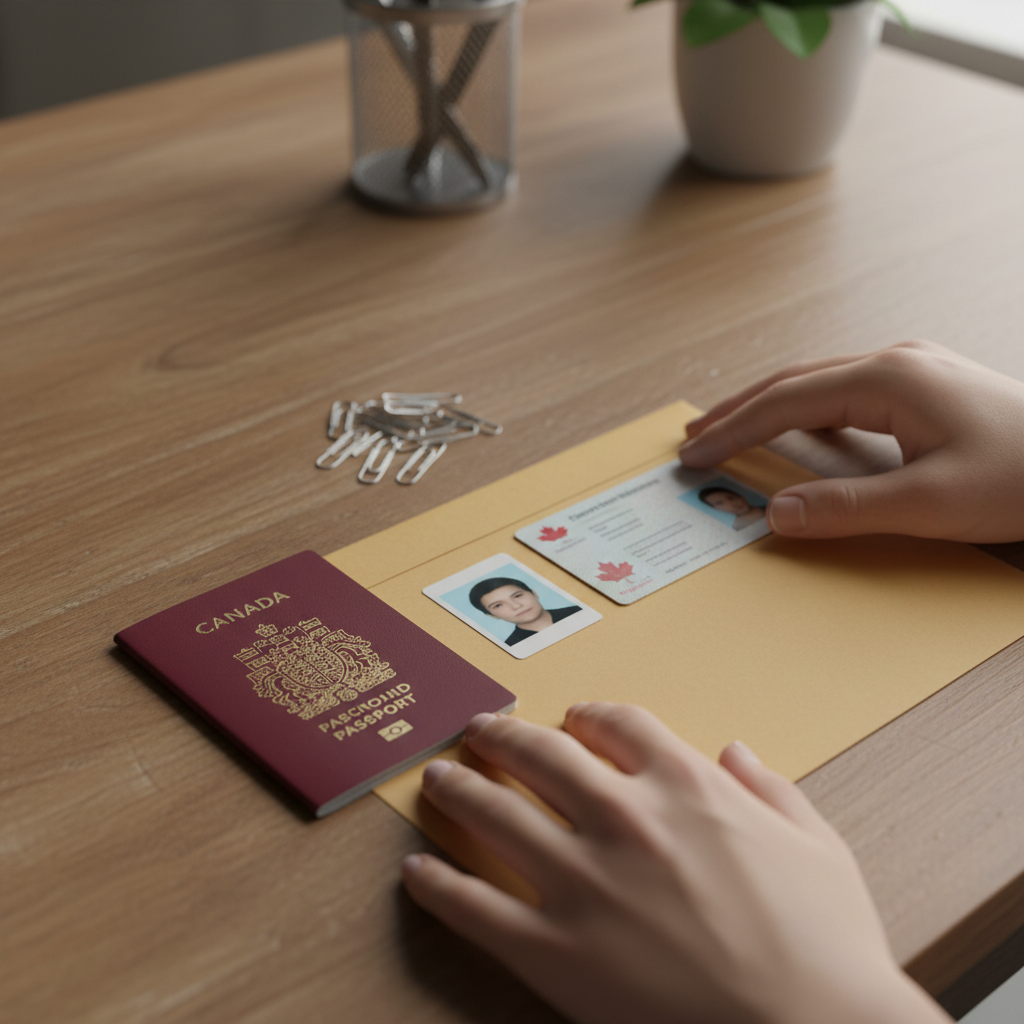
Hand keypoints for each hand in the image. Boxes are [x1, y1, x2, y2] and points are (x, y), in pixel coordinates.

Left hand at [402, 704, 949, 1023]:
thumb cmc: (828, 949)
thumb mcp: (818, 848)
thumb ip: (772, 790)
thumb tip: (736, 750)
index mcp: (688, 787)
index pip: (619, 723)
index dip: (589, 714)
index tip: (573, 717)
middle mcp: (624, 819)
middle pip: (542, 754)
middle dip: (505, 735)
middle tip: (480, 729)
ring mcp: (582, 883)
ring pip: (496, 814)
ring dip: (459, 789)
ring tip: (438, 777)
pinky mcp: (554, 952)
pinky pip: (476, 909)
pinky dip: (438, 886)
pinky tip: (416, 872)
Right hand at [678, 341, 1023, 541]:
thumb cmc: (1023, 477)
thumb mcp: (930, 504)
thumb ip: (844, 508)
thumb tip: (775, 513)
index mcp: (888, 379)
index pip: (786, 401)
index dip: (733, 430)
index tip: (694, 455)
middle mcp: (895, 362)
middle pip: (793, 381)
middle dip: (738, 410)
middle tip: (692, 437)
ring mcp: (912, 369)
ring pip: (818, 382)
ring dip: (768, 406)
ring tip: (729, 429)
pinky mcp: (925, 386)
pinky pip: (846, 391)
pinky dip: (805, 410)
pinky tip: (797, 427)